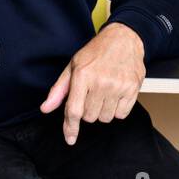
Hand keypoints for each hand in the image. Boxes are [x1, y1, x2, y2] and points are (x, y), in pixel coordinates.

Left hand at [40, 22, 144, 144]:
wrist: (124, 39)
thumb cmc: (97, 52)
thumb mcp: (73, 66)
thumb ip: (59, 90)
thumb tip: (46, 108)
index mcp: (83, 76)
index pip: (74, 110)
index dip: (70, 128)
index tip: (70, 139)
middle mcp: (101, 82)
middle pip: (90, 117)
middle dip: (87, 111)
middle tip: (91, 95)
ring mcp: (118, 86)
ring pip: (105, 118)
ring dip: (102, 111)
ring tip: (104, 93)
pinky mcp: (133, 89)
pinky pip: (121, 114)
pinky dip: (117, 110)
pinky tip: (115, 95)